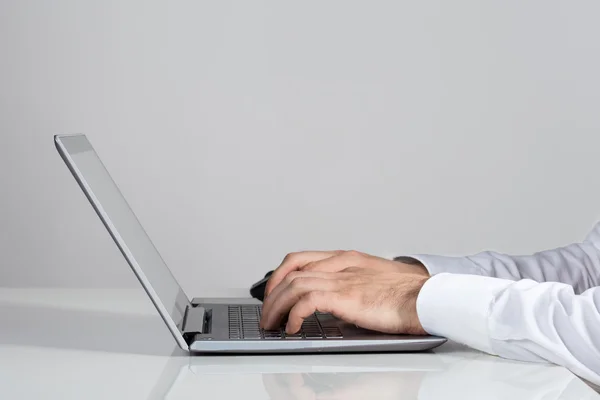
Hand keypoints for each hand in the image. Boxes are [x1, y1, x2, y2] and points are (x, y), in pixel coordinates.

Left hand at [260, 250, 429, 335]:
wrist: (427, 298)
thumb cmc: (407, 293)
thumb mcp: (372, 280)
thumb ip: (351, 283)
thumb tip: (334, 301)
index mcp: (346, 258)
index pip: (300, 258)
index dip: (279, 275)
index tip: (273, 292)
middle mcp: (340, 263)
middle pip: (291, 270)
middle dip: (272, 293)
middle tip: (267, 312)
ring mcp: (342, 278)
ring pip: (293, 284)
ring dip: (277, 306)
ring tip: (273, 323)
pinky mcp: (346, 296)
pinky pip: (307, 301)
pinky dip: (294, 314)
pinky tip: (293, 326)